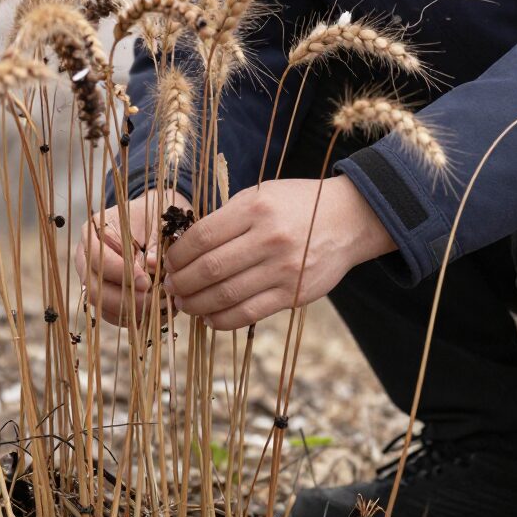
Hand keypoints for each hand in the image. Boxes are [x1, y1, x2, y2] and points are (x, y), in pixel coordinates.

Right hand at [74, 191, 189, 328]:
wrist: (153, 218)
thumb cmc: (153, 216)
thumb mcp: (155, 222)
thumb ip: (154, 243)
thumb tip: (150, 265)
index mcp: (94, 232)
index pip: (98, 258)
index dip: (121, 273)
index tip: (145, 281)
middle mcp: (87, 258)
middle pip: (94, 289)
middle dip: (124, 300)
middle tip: (151, 300)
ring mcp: (93, 279)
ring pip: (101, 306)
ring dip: (129, 312)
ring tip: (156, 307)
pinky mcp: (104, 295)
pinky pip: (111, 315)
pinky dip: (131, 318)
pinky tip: (152, 313)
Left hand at [162, 177, 393, 330]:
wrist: (348, 219)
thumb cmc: (295, 205)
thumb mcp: (260, 196)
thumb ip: (227, 218)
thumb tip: (186, 247)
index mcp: (256, 209)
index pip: (203, 236)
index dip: (178, 254)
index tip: (168, 262)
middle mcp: (269, 238)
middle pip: (211, 268)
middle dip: (182, 282)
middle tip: (170, 287)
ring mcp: (283, 269)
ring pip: (227, 295)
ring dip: (197, 304)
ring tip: (185, 304)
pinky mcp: (294, 293)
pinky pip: (250, 313)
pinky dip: (223, 320)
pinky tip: (210, 318)